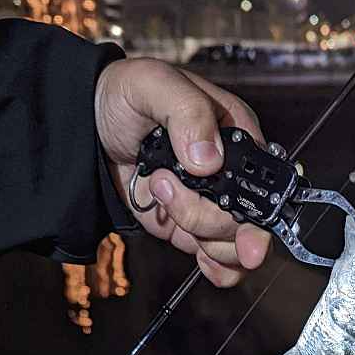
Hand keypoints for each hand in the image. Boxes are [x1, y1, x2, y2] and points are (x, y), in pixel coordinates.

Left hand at [94, 58, 270, 286]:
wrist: (88, 131)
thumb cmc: (125, 98)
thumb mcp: (154, 84)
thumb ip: (187, 112)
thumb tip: (208, 159)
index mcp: (237, 138)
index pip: (266, 179)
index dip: (256, 202)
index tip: (231, 210)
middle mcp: (232, 176)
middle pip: (253, 222)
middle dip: (218, 225)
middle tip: (180, 211)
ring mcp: (214, 206)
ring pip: (236, 247)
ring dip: (203, 238)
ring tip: (162, 198)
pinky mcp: (194, 228)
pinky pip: (223, 263)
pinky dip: (217, 269)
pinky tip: (198, 254)